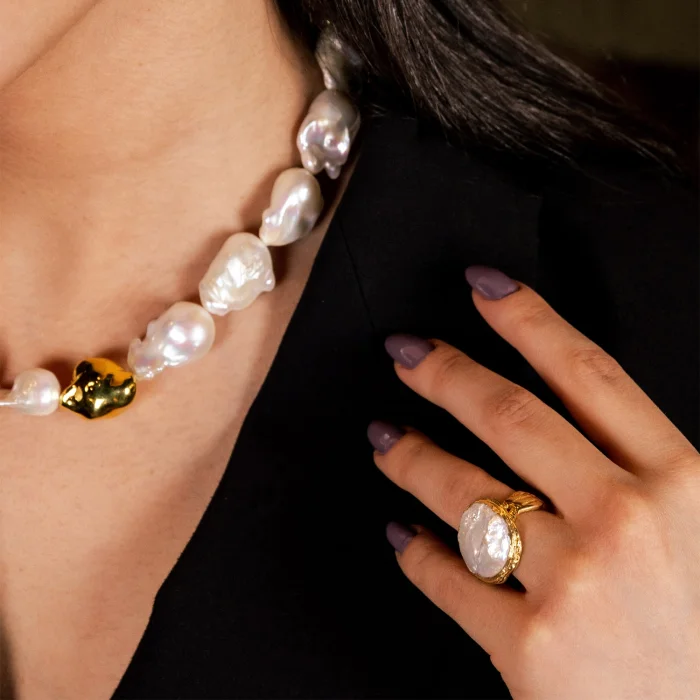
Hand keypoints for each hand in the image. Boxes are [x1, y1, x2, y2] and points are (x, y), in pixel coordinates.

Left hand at [368, 266, 699, 698]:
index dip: (529, 320)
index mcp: (681, 483)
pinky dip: (417, 554)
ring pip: (465, 492)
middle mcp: (625, 522)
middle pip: (510, 416)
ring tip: (385, 437)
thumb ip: (651, 471)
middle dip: (446, 373)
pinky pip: (451, 579)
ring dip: (413, 456)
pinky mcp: (532, 650)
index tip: (483, 287)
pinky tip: (402, 536)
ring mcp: (574, 584)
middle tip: (404, 353)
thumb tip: (583, 417)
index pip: (587, 373)